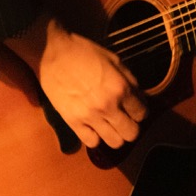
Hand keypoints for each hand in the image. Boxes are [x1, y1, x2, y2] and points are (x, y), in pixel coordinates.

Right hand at [6, 17, 147, 148]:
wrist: (54, 53)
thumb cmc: (84, 52)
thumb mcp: (114, 60)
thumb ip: (129, 80)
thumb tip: (139, 97)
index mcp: (120, 88)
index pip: (142, 113)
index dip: (140, 111)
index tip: (135, 108)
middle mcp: (108, 106)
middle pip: (131, 133)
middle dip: (132, 126)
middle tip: (125, 118)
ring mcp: (90, 116)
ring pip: (114, 142)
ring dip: (116, 135)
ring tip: (111, 125)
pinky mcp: (73, 122)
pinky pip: (92, 142)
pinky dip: (96, 137)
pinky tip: (94, 127)